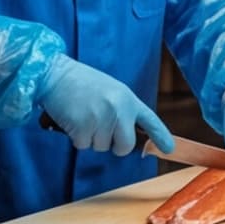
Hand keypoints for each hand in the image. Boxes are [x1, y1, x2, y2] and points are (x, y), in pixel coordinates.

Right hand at [40, 56, 172, 158]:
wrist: (55, 74)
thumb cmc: (81, 83)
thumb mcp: (111, 91)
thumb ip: (121, 110)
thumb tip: (124, 136)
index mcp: (128, 99)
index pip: (150, 120)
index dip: (161, 136)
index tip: (169, 149)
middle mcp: (119, 110)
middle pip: (125, 146)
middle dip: (113, 145)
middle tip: (100, 131)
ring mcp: (102, 118)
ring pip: (101, 147)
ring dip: (91, 138)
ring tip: (83, 115)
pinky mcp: (83, 126)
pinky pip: (83, 145)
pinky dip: (76, 137)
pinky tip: (73, 119)